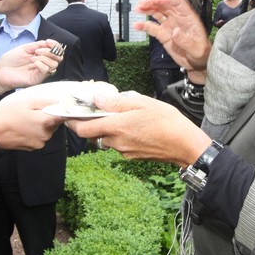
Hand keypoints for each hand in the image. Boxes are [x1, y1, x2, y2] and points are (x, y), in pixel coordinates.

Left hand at [0, 39, 64, 93]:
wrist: (1, 70)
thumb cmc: (11, 60)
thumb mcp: (25, 48)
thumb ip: (38, 45)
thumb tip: (49, 43)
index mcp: (41, 56)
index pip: (57, 51)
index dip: (56, 45)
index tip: (48, 42)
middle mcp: (43, 64)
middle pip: (59, 58)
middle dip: (50, 52)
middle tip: (37, 51)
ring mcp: (41, 72)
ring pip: (54, 64)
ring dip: (43, 58)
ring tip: (32, 58)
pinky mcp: (37, 79)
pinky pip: (46, 70)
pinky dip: (40, 64)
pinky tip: (32, 64)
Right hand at [0, 96, 62, 150]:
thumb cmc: (6, 115)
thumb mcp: (27, 102)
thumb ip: (45, 103)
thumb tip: (57, 102)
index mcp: (45, 122)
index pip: (63, 116)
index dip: (61, 109)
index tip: (56, 106)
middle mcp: (45, 135)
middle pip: (55, 123)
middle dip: (48, 116)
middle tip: (33, 110)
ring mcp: (39, 143)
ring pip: (47, 130)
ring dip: (41, 124)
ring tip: (26, 118)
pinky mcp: (33, 148)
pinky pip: (39, 137)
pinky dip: (35, 132)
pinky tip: (23, 126)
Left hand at [66, 91, 210, 167]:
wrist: (185, 146)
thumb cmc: (167, 121)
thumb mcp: (142, 103)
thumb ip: (116, 102)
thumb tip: (96, 98)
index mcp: (116, 127)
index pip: (83, 129)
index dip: (73, 122)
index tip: (69, 114)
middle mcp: (116, 142)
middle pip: (93, 135)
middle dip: (90, 124)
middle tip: (96, 111)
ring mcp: (124, 151)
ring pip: (106, 140)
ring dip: (107, 130)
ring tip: (119, 116)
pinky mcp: (132, 156)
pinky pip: (119, 145)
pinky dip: (119, 136)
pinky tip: (133, 127)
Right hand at [134, 0, 211, 72]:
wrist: (197, 63)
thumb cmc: (201, 53)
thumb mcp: (197, 49)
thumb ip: (186, 41)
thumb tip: (175, 32)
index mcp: (189, 17)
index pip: (177, 2)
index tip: (156, 0)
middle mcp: (178, 18)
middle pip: (165, 4)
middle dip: (153, 2)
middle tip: (142, 4)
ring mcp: (170, 25)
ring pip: (157, 12)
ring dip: (147, 9)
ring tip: (138, 9)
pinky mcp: (164, 34)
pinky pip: (153, 27)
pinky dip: (144, 25)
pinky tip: (137, 25)